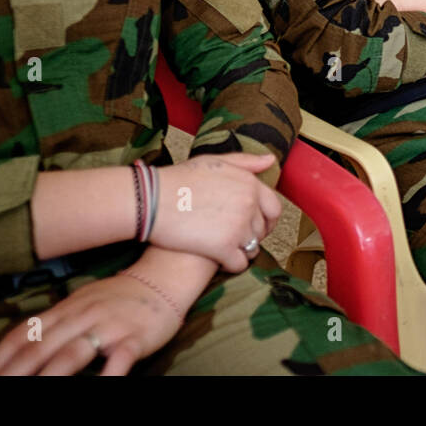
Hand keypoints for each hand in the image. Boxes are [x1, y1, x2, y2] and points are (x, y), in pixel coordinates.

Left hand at [0, 272, 183, 375]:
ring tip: (30, 395)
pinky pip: (118, 358)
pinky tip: (99, 388)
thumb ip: (55, 324)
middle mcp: (80, 316)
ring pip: (72, 354)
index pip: (21, 335)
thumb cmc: (120, 296)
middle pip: (39, 348)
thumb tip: (21, 347)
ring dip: (48, 378)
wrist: (165, 275)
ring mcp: (107, 326)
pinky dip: (106, 376)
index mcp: (64, 309)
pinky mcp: (135, 337)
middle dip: (10, 374)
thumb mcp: (82, 302)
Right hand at [150, 153, 281, 273]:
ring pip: (253, 248)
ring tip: (224, 249)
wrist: (151, 199)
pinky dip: (231, 265)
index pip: (274, 208)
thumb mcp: (214, 162)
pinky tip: (218, 261)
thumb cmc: (179, 179)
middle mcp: (249, 204)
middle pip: (262, 230)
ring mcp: (238, 227)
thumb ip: (245, 162)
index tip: (256, 226)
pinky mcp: (223, 248)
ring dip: (242, 251)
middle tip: (235, 238)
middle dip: (253, 236)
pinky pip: (239, 264)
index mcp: (250, 184)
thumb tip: (271, 161)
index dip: (266, 220)